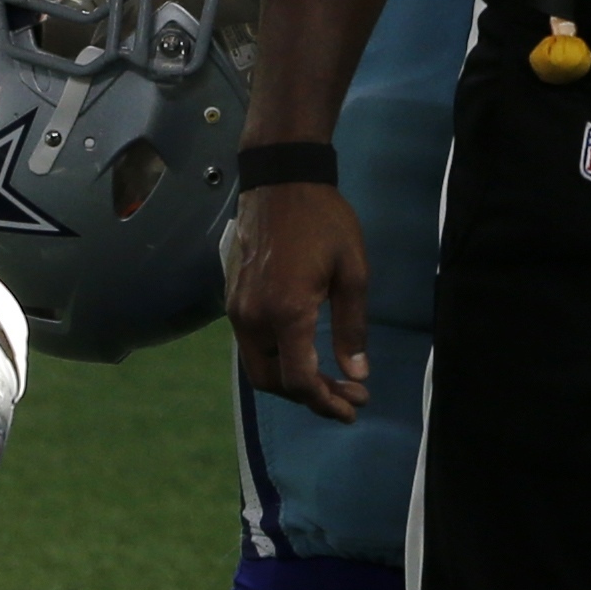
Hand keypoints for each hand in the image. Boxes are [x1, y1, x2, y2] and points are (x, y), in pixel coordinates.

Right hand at [226, 181, 371, 418]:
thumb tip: (357, 372)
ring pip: (259, 368)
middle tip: (349, 398)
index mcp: (285, 312)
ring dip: (293, 382)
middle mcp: (253, 319)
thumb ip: (352, 326)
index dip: (326, 401)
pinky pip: (252, 347)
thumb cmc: (324, 221)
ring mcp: (237, 312)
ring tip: (332, 383)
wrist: (280, 183)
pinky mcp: (233, 303)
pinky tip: (306, 356)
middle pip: (273, 382)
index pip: (299, 378)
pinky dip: (278, 361)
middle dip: (311, 398)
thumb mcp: (352, 270)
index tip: (354, 406)